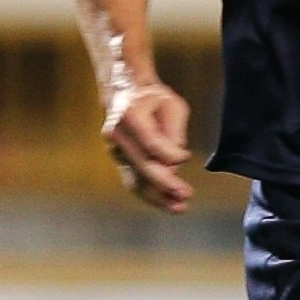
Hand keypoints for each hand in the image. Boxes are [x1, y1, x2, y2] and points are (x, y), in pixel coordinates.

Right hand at [103, 80, 193, 212]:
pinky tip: (165, 203)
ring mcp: (114, 148)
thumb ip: (174, 132)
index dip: (169, 155)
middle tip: (185, 195)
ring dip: (157, 196)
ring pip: (135, 179)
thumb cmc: (152, 97)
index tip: (185, 157)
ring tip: (178, 207)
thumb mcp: (172, 106)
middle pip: (142, 165)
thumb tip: (177, 161)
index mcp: (131, 114)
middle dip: (165, 183)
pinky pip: (133, 180)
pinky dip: (149, 193)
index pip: (150, 142)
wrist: (125, 92)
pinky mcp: (118, 159)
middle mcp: (117, 134)